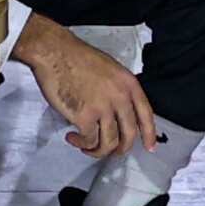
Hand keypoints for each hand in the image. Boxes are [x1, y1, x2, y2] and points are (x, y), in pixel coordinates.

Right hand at [12, 16, 157, 159]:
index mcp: (128, 84)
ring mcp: (103, 108)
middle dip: (121, 149)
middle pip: (129, 135)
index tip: (149, 147)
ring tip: (86, 147)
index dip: (149, 134)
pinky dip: (82, 144)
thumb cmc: (76, 57)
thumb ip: (118, 90)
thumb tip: (116, 113)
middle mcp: (120, 97)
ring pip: (109, 142)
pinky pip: (89, 140)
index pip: (146, 114)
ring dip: (97, 150)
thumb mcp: (109, 69)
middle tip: (111, 153)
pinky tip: (73, 138)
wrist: (55, 52)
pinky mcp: (85, 116)